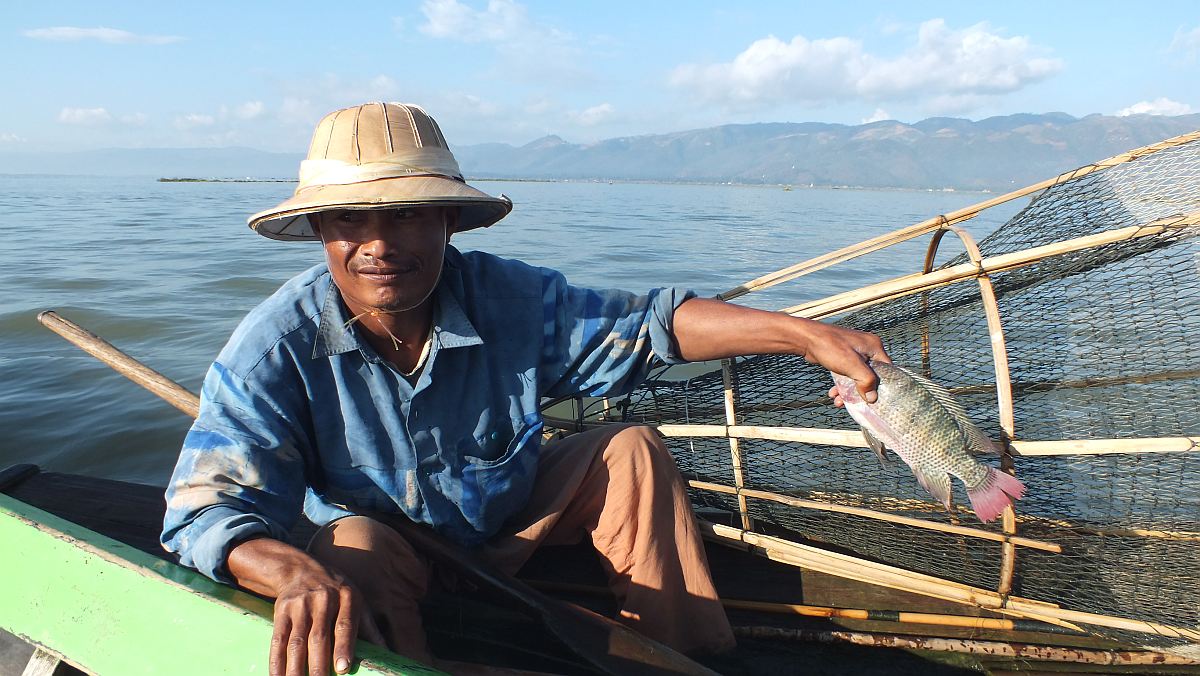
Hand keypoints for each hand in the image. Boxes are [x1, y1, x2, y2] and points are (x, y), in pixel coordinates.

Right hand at [226, 538, 385, 675]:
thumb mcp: (357, 600)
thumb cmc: (336, 591)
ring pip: (297, 641)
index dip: (344, 647)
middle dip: (318, 665)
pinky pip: (278, 639)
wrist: (300, 568)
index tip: (342, 668)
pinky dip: (276, 661)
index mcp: (347, 597)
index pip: (345, 624)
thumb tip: (389, 653)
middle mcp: (323, 599)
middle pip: (319, 637)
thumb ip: (370, 628)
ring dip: (295, 668)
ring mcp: (300, 605)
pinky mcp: (282, 611)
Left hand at [796, 321, 889, 404]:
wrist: (806, 338)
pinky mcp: (843, 358)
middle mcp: (866, 349)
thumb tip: (872, 398)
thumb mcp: (852, 365)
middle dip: (861, 391)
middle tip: (856, 404)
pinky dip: (841, 385)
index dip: (882, 386)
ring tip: (839, 401)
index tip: (876, 399)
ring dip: (849, 391)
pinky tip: (833, 394)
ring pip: (856, 378)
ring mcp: (854, 353)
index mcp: (874, 346)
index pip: (887, 370)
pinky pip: (847, 375)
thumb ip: (866, 381)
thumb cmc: (830, 347)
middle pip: (871, 376)